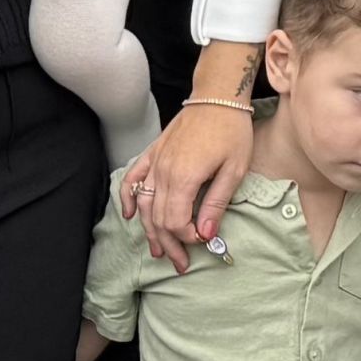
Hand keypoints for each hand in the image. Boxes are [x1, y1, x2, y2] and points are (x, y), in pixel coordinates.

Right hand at [123, 103, 254, 271]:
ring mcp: (154, 162)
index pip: (174, 221)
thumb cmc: (231, 131)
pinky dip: (127, 198)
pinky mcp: (152, 153)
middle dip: (169, 245)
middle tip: (181, 263)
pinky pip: (132, 179)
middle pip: (157, 218)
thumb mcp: (234, 169)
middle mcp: (163, 172)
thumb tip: (205, 234)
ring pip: (143, 205)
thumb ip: (216, 203)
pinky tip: (130, 215)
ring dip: (150, 231)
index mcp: (183, 178)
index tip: (204, 240)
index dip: (187, 237)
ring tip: (159, 251)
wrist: (218, 97)